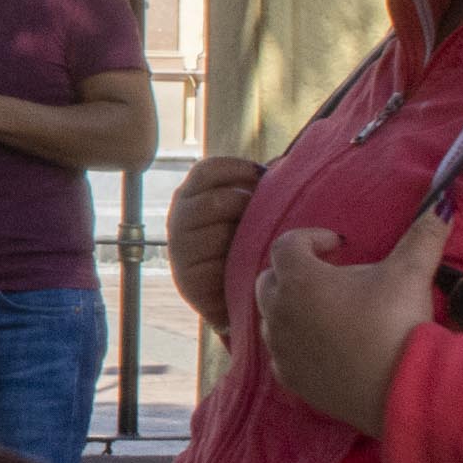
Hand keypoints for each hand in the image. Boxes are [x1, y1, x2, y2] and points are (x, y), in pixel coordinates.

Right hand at [166, 157, 262, 332]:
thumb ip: (256, 187)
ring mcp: (180, 251)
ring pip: (220, 234)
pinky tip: (252, 266)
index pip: (206, 171)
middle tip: (269, 218)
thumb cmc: (241, 246)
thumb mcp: (243, 211)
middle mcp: (177, 219)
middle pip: (215, 201)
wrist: (229, 299)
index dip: (238, 169)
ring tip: (263, 244)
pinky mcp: (188, 280)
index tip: (265, 176)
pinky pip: (219, 266)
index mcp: (189, 196)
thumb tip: (284, 163)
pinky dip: (239, 265)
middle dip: (247, 208)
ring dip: (246, 238)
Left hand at [250, 203, 450, 435]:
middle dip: (295, 271)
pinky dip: (295, 343)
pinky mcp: (290, 379)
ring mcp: (280, 349)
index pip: (286, 244)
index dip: (312, 238)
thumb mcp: (411, 272)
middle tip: (331, 275)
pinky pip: (280, 353)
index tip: (340, 246)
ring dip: (292, 307)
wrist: (402, 389)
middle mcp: (279, 312)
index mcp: (299, 280)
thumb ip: (422, 234)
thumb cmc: (398, 323)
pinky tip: (324, 344)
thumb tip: (442, 204)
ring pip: (271, 317)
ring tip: (329, 309)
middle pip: (270, 279)